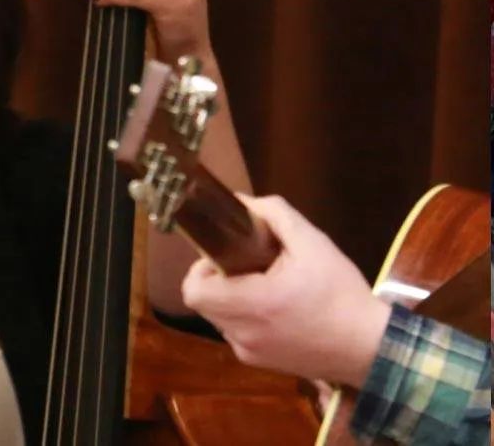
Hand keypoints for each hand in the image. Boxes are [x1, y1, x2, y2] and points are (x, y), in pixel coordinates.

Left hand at [180, 195, 391, 386]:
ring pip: (220, 319)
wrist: (372, 347)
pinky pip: (239, 336)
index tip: (229, 256)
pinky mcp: (260, 364)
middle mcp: (242, 333)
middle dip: (220, 280)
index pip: (193, 289)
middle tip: (252, 268)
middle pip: (204, 302)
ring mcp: (249, 352)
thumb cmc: (342, 293)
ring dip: (234, 301)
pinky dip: (249, 320)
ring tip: (269, 289)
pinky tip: (280, 313)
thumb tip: (242, 201)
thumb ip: (275, 215)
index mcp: (250, 304)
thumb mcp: (314, 244)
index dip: (202, 269)